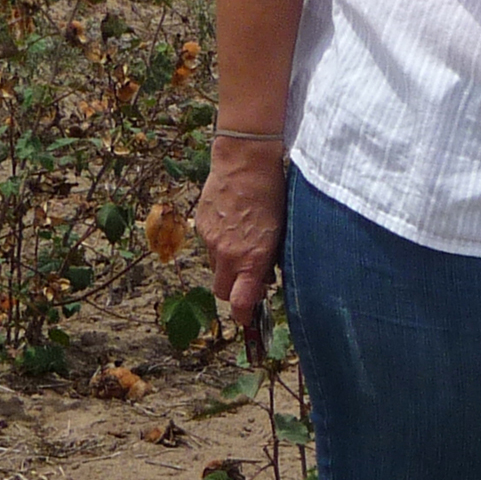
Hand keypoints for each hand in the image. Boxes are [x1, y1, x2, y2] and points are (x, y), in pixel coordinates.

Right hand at [197, 137, 288, 321]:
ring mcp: (210, 240)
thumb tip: (264, 276)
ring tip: (243, 241)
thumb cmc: (272, 194)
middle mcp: (228, 254)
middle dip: (232, 291)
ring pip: (214, 266)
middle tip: (246, 280)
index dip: (243, 315)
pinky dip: (218, 242)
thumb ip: (269, 258)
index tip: (248, 318)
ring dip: (226, 264)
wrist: (244, 161)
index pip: (240, 302)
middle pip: (221, 291)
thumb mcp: (281, 231)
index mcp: (252, 258)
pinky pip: (208, 244)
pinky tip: (232, 222)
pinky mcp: (200, 225)